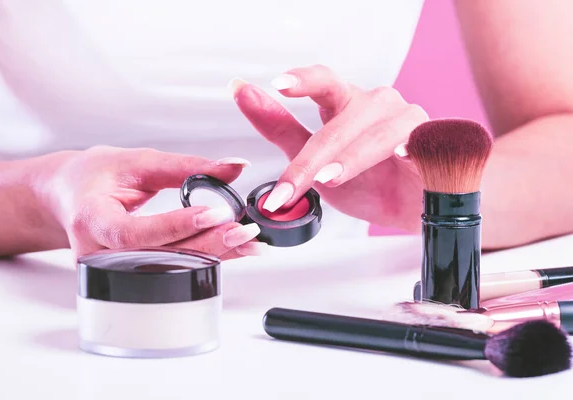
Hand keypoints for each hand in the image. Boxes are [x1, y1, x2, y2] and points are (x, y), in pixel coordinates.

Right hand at [40, 146, 263, 258]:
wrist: (70, 196)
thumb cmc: (95, 175)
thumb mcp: (137, 161)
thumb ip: (186, 166)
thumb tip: (235, 166)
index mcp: (91, 220)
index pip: (134, 233)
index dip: (175, 226)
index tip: (215, 214)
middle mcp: (97, 254)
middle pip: (158, 258)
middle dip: (207, 245)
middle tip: (245, 231)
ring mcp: (111, 272)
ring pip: (169, 269)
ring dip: (212, 255)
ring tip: (248, 242)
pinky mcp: (128, 276)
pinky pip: (169, 269)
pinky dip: (203, 258)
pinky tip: (231, 249)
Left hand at [231, 65, 428, 232]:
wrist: (415, 209)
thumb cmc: (370, 182)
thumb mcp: (315, 160)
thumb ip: (281, 127)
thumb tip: (242, 90)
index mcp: (347, 105)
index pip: (323, 81)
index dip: (303, 80)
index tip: (278, 85)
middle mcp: (378, 104)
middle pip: (342, 121)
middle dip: (313, 157)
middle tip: (290, 187)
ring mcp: (410, 118)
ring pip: (378, 132)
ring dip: (351, 157)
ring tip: (329, 178)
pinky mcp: (438, 139)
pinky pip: (423, 141)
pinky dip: (411, 148)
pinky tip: (401, 156)